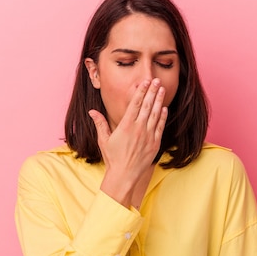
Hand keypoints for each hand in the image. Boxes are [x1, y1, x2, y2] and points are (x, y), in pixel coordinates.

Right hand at [88, 78, 167, 206]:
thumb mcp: (103, 140)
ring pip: (155, 114)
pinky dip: (162, 116)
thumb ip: (99, 123)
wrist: (124, 175)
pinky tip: (164, 108)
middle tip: (156, 80)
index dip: (141, 91)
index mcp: (126, 126)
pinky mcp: (155, 143)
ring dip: (159, 100)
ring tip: (161, 89)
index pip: (135, 104)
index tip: (145, 82)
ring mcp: (148, 136)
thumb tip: (91, 111)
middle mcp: (138, 128)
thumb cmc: (113, 158)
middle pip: (147, 106)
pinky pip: (160, 127)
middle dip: (152, 91)